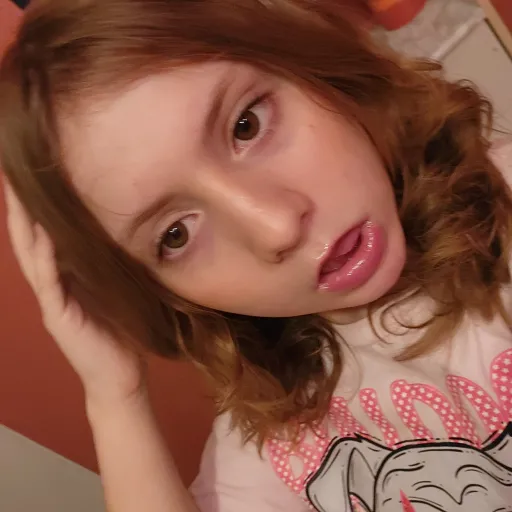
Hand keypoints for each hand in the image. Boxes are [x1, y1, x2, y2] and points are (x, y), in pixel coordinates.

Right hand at [4, 182, 145, 406]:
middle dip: (20, 205)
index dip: (34, 205)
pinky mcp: (59, 316)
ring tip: (16, 191)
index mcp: (64, 276)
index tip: (33, 171)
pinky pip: (49, 281)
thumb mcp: (113, 286)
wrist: (120, 375)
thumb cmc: (120, 330)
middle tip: (11, 171)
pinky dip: (44, 257)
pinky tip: (42, 233)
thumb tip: (118, 230)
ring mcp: (52, 300)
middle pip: (29, 237)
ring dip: (23, 224)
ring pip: (31, 255)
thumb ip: (105, 263)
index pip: (43, 233)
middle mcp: (52, 284)